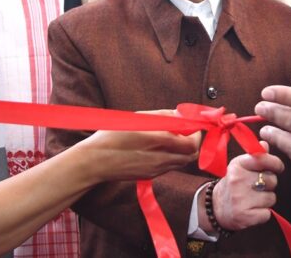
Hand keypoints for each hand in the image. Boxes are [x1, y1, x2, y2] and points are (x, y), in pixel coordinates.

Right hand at [78, 113, 199, 182]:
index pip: (192, 143)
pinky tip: (158, 146)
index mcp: (158, 143)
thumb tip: (179, 115)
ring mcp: (155, 170)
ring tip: (170, 136)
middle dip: (192, 142)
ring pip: (180, 162)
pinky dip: (171, 156)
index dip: (196, 133)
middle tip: (184, 130)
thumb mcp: (137, 119)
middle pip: (190, 155)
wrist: (94, 162)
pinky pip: (168, 166)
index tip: (191, 124)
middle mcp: (161, 160)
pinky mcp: (149, 175)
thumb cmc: (111, 137)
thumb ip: (162, 117)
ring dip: (182, 150)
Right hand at [208, 144, 284, 232]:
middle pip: (272, 180)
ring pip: (271, 198)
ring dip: (266, 200)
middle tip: (257, 187)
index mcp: (238, 164)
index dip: (275, 164)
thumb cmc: (233, 185)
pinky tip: (252, 210)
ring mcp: (240, 199)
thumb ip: (256, 156)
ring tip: (254, 199)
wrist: (215, 207)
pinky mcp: (244, 216)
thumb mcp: (240, 166)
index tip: (277, 168)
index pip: (264, 159)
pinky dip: (262, 214)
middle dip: (269, 185)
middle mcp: (237, 180)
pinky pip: (267, 213)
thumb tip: (265, 144)